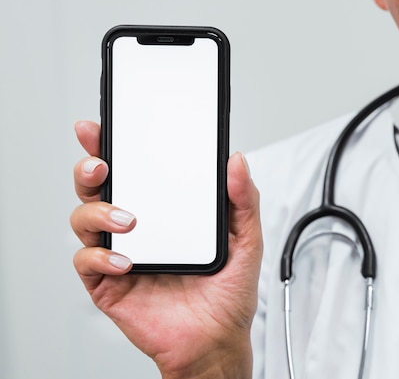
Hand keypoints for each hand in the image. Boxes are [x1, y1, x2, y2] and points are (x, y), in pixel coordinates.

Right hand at [70, 120, 261, 378]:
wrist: (217, 339)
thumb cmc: (227, 292)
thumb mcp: (246, 240)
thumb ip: (243, 200)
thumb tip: (236, 161)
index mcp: (165, 211)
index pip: (135, 171)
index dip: (113, 147)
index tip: (103, 126)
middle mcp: (138, 227)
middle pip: (99, 188)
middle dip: (91, 168)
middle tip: (102, 165)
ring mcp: (120, 253)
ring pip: (84, 219)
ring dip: (98, 212)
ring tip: (129, 220)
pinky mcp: (108, 284)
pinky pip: (86, 262)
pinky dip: (100, 257)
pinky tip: (126, 262)